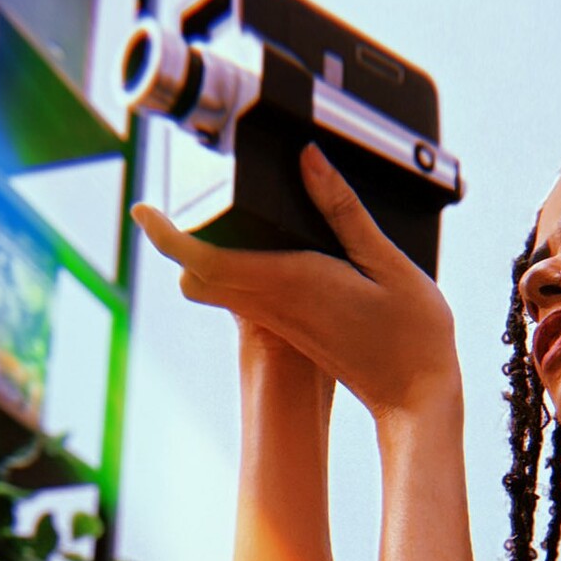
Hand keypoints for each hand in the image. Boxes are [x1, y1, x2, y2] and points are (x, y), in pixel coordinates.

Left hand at [130, 145, 459, 419]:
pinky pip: (246, 296)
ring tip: (221, 214)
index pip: (206, 259)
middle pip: (199, 275)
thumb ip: (344, 211)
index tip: (145, 209)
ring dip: (208, 253)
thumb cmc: (412, 338)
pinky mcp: (291, 328)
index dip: (168, 234)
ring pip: (218, 287)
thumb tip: (308, 161)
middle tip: (181, 201)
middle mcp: (275, 304)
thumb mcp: (389, 263)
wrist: (416, 399)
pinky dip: (238, 267)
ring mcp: (281, 320)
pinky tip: (268, 245)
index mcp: (292, 283)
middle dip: (182, 239)